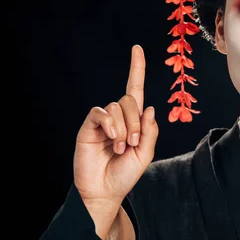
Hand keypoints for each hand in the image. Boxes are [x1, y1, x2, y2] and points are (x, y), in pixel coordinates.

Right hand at [73, 45, 157, 220]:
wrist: (105, 191)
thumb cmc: (125, 174)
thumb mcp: (146, 153)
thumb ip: (150, 130)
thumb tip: (149, 107)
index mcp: (134, 121)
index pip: (135, 89)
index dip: (136, 68)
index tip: (137, 48)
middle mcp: (118, 117)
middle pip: (131, 99)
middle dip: (137, 122)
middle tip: (133, 144)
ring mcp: (103, 121)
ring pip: (117, 106)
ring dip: (125, 128)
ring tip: (120, 148)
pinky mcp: (89, 126)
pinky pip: (101, 113)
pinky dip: (111, 124)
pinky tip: (111, 140)